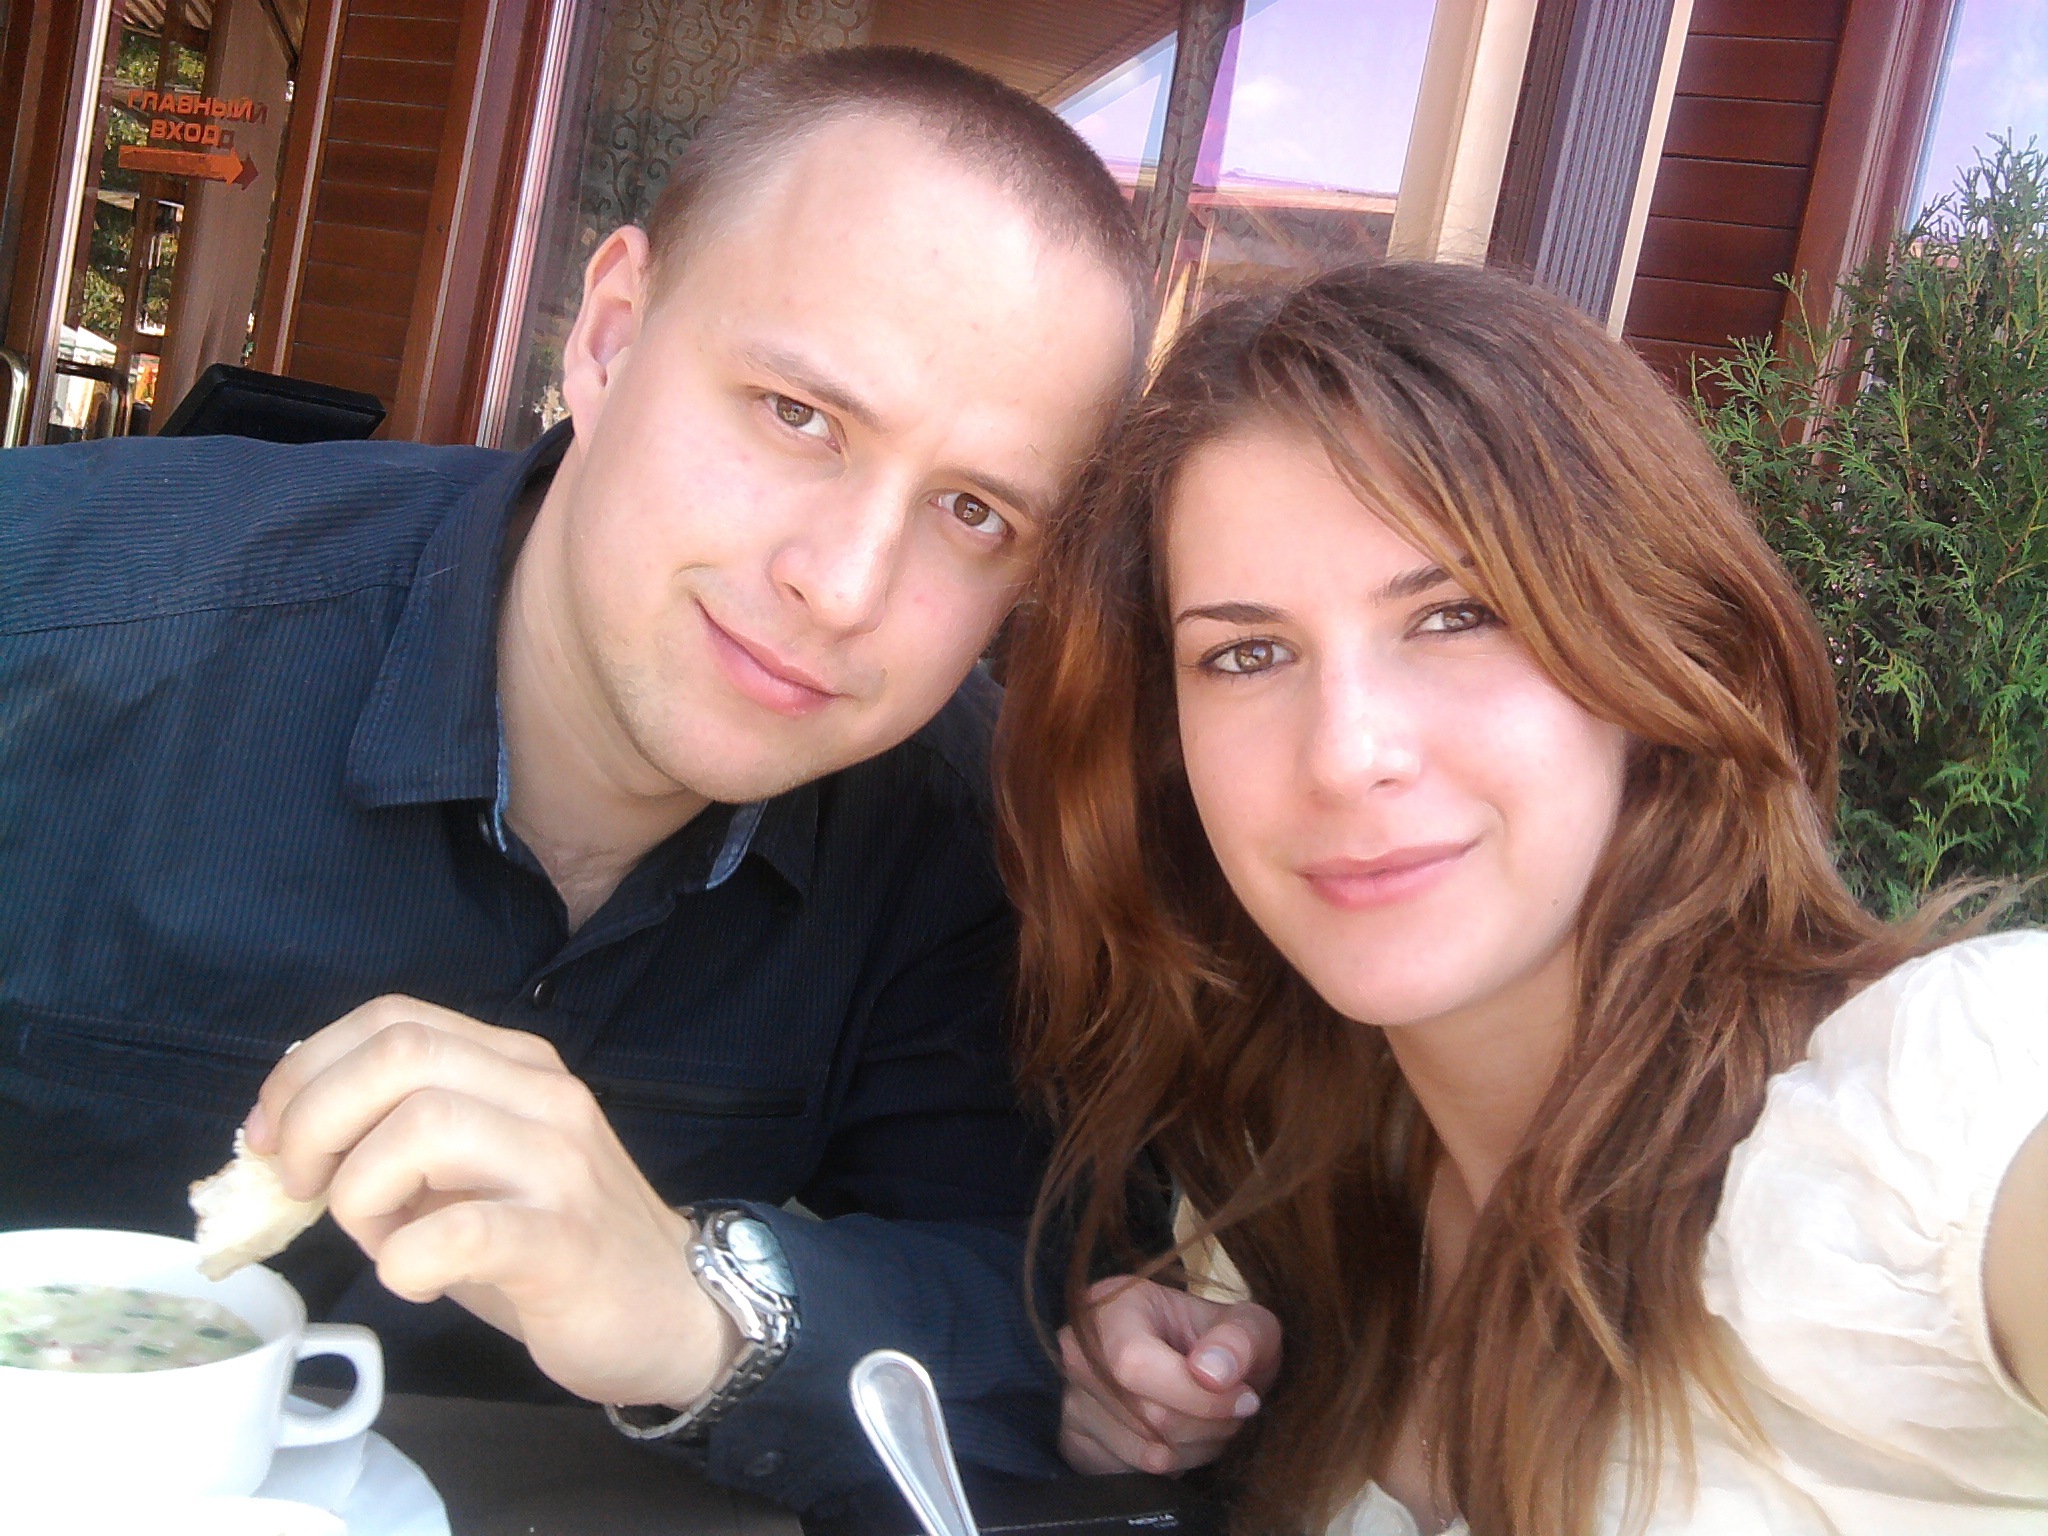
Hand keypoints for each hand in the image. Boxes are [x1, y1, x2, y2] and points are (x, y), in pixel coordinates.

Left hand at [244, 995, 740, 1408]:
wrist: (672, 1307)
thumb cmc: (553, 1244)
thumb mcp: (473, 1173)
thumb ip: (398, 1140)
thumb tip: (286, 1144)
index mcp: (513, 1066)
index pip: (391, 1019)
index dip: (305, 1069)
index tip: (267, 1137)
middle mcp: (542, 1094)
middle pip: (400, 1052)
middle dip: (315, 1117)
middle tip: (300, 1186)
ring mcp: (559, 1163)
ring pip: (425, 1123)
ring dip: (361, 1189)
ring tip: (378, 1236)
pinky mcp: (564, 1240)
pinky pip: (458, 1232)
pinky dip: (405, 1260)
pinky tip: (413, 1279)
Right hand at [1058, 1275, 1280, 1475]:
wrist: (1190, 1360)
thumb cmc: (1215, 1339)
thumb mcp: (1245, 1324)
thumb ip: (1238, 1340)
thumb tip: (1212, 1374)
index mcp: (1112, 1311)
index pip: (1136, 1364)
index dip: (1197, 1394)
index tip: (1244, 1398)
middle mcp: (1077, 1356)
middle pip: (1151, 1417)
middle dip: (1210, 1424)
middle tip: (1236, 1411)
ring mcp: (1070, 1404)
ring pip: (1149, 1455)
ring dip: (1198, 1449)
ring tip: (1211, 1422)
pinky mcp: (1076, 1446)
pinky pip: (1138, 1477)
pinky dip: (1175, 1467)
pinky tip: (1183, 1439)